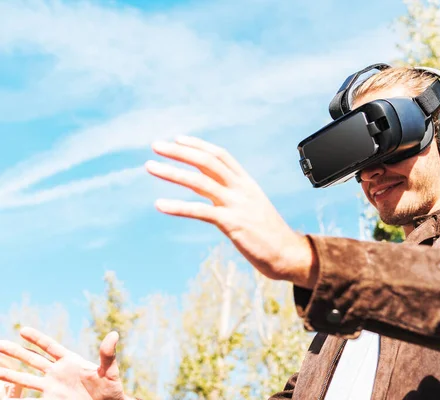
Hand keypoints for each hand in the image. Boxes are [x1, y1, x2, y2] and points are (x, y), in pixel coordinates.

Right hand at [0, 327, 126, 399]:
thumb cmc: (111, 389)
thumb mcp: (110, 371)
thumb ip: (107, 355)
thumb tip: (114, 335)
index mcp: (71, 361)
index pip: (50, 347)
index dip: (37, 338)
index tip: (22, 330)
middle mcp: (58, 372)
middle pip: (33, 359)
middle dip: (16, 352)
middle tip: (0, 344)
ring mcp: (53, 386)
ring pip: (27, 378)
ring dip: (11, 374)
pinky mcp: (51, 399)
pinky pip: (31, 399)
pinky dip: (18, 397)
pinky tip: (7, 397)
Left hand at [145, 136, 317, 288]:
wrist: (288, 254)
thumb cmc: (268, 234)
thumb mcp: (251, 207)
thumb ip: (229, 195)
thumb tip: (203, 188)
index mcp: (247, 183)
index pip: (220, 155)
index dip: (198, 145)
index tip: (177, 139)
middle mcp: (242, 189)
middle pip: (207, 161)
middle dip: (180, 151)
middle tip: (155, 145)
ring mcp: (237, 205)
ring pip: (200, 181)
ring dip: (172, 172)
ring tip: (150, 166)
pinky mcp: (232, 224)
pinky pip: (200, 211)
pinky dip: (178, 206)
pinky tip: (160, 204)